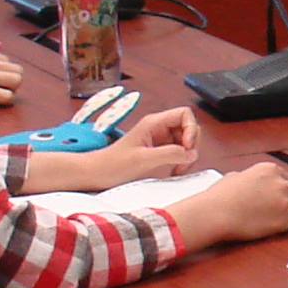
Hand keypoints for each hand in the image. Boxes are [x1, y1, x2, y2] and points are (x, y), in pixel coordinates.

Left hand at [27, 106, 200, 195]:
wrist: (96, 174)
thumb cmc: (113, 164)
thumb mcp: (143, 159)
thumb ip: (170, 154)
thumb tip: (191, 153)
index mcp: (154, 123)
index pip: (184, 114)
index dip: (191, 129)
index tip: (186, 146)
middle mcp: (158, 128)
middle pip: (188, 127)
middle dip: (191, 144)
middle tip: (184, 161)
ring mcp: (159, 139)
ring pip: (185, 141)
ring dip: (187, 155)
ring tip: (179, 168)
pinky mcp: (158, 151)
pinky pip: (178, 151)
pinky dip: (181, 161)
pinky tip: (175, 170)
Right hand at [178, 160, 287, 246]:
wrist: (217, 213)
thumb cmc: (220, 196)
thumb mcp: (234, 176)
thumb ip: (248, 176)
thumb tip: (247, 179)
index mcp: (270, 170)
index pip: (285, 176)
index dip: (280, 186)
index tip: (275, 193)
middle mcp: (281, 184)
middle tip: (281, 206)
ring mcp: (285, 202)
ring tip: (279, 216)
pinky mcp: (284, 221)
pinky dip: (285, 224)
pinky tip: (274, 225)